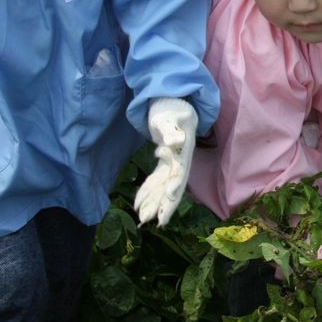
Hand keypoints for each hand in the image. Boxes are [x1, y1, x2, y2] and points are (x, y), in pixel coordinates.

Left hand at [134, 97, 197, 226]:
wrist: (174, 100)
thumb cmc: (172, 107)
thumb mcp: (170, 116)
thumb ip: (172, 130)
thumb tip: (176, 143)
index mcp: (183, 152)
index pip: (179, 174)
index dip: (175, 187)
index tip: (168, 198)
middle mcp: (180, 160)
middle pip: (173, 186)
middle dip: (163, 204)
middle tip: (153, 221)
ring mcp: (173, 162)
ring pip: (163, 186)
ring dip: (154, 202)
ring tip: (142, 217)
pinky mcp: (165, 160)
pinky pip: (156, 179)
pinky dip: (148, 190)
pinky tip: (138, 202)